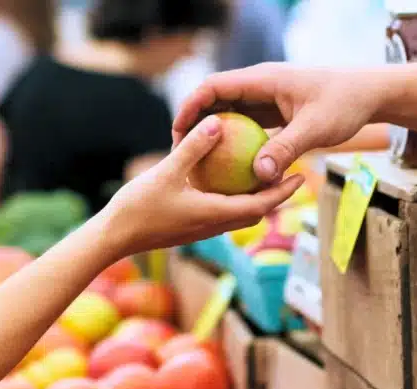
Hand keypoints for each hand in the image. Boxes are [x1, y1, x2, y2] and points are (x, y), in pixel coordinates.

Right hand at [107, 115, 304, 255]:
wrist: (114, 238)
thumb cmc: (138, 207)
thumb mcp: (166, 172)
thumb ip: (193, 148)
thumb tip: (218, 122)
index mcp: (215, 214)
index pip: (260, 205)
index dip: (283, 192)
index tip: (301, 176)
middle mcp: (215, 225)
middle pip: (256, 211)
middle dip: (277, 195)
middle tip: (294, 173)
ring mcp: (203, 228)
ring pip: (240, 213)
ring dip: (257, 198)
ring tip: (268, 175)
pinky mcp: (192, 227)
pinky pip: (223, 211)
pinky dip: (235, 198)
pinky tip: (229, 180)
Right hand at [172, 63, 385, 183]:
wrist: (369, 94)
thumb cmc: (345, 104)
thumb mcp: (315, 129)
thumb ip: (286, 149)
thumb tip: (259, 176)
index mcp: (263, 79)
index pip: (214, 87)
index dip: (191, 106)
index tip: (177, 131)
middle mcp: (261, 86)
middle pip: (216, 100)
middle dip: (195, 123)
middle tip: (180, 152)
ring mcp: (268, 99)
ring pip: (231, 114)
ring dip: (215, 135)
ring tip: (198, 162)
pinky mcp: (277, 112)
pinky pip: (248, 126)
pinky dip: (237, 143)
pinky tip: (231, 169)